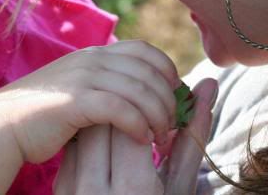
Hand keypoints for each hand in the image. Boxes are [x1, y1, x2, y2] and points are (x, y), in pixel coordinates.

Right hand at [0, 40, 181, 163]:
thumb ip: (104, 83)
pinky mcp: (75, 101)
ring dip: (158, 115)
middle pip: (149, 71)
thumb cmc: (41, 115)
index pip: (145, 50)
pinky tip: (142, 139)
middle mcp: (91, 60)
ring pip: (140, 90)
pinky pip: (120, 109)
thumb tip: (138, 92)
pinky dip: (138, 124)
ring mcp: (83, 78)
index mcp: (95, 54)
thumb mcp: (77, 87)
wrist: (0, 126)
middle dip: (169, 99)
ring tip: (162, 137)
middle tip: (173, 124)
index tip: (174, 97)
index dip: (167, 70)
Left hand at [53, 76, 218, 194]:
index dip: (146, 109)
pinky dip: (90, 137)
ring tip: (126, 129)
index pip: (130, 124)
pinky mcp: (59, 188)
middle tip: (142, 113)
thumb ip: (192, 137)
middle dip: (124, 111)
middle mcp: (95, 191)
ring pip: (84, 130)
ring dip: (106, 121)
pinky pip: (72, 146)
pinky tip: (108, 146)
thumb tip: (208, 84)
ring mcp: (71, 190)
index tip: (158, 113)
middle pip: (103, 123)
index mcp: (133, 191)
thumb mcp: (181, 186)